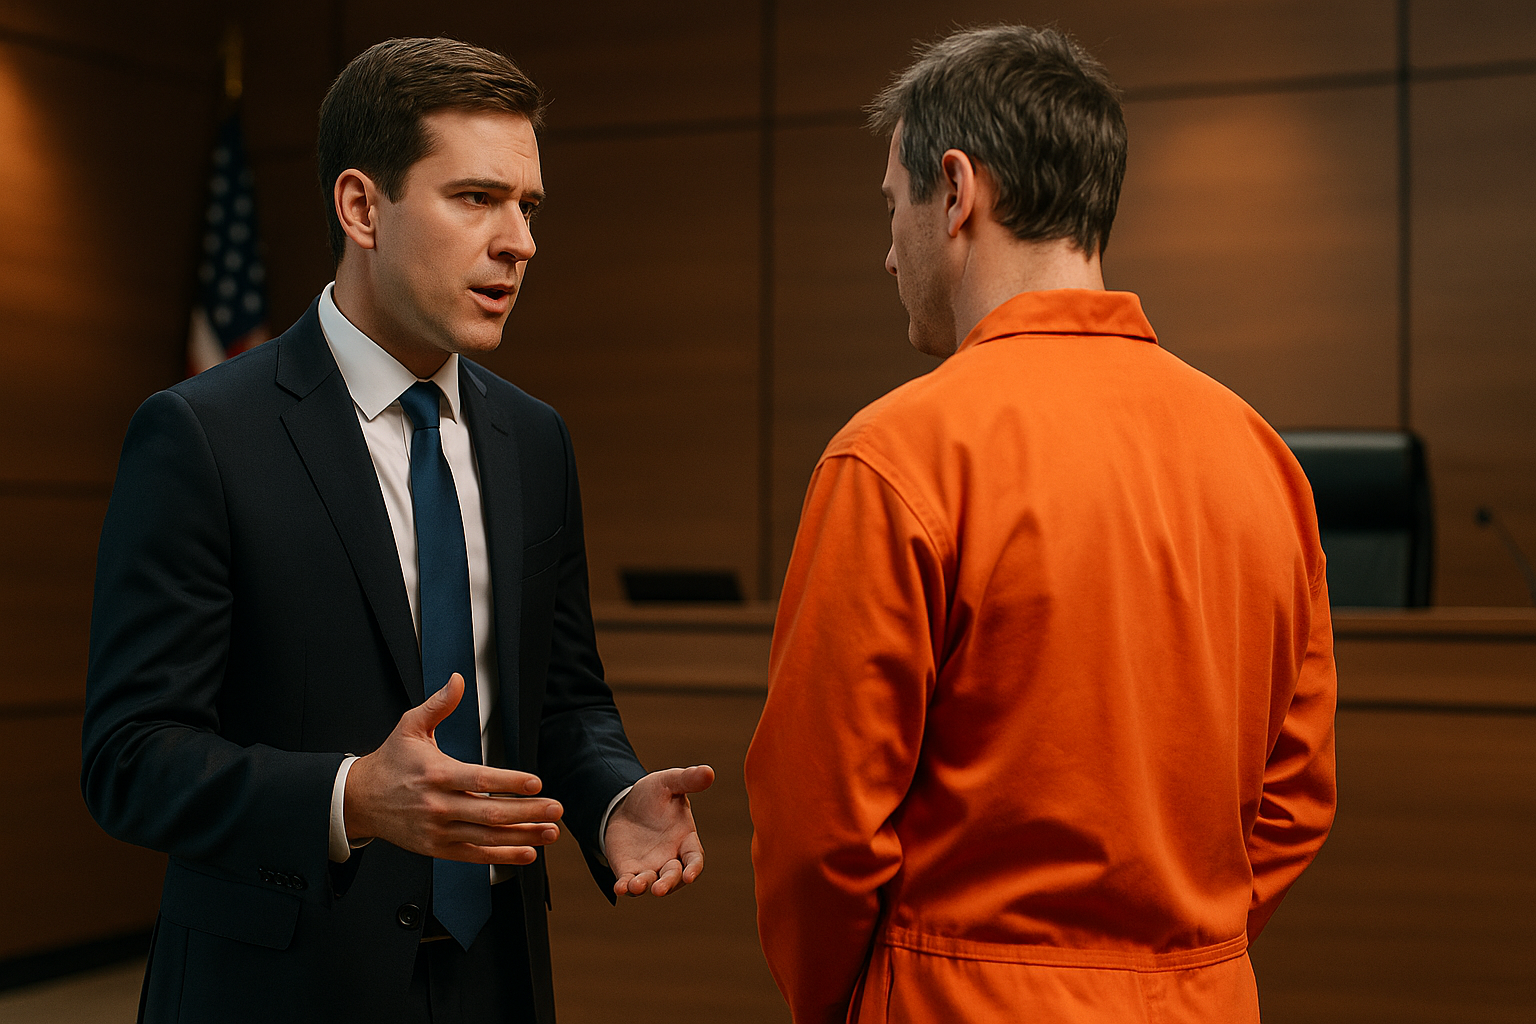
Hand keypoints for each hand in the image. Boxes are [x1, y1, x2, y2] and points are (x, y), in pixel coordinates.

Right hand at [344, 673, 561, 864]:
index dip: (509, 783)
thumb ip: (439, 704)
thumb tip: (457, 680)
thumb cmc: (390, 762)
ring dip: (523, 835)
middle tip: (556, 808)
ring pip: (487, 837)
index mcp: (436, 774)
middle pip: (489, 812)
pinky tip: (527, 851)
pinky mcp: (438, 848)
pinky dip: (503, 856)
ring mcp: (438, 830)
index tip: (536, 783)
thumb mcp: (410, 727)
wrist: (359, 801)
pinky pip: (475, 855)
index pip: (479, 780)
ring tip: (550, 831)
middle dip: (527, 811)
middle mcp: (438, 805)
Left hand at [606, 765, 715, 896]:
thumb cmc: (654, 794)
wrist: (625, 803)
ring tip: (637, 886)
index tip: (690, 876)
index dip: (693, 869)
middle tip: (659, 889)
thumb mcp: (669, 782)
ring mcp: (650, 866)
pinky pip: (628, 882)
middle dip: (667, 883)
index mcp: (685, 839)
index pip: (694, 858)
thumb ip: (688, 779)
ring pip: (651, 883)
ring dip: (645, 886)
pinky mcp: (629, 869)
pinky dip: (625, 887)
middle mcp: (670, 857)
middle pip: (673, 877)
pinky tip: (620, 887)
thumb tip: (709, 772)